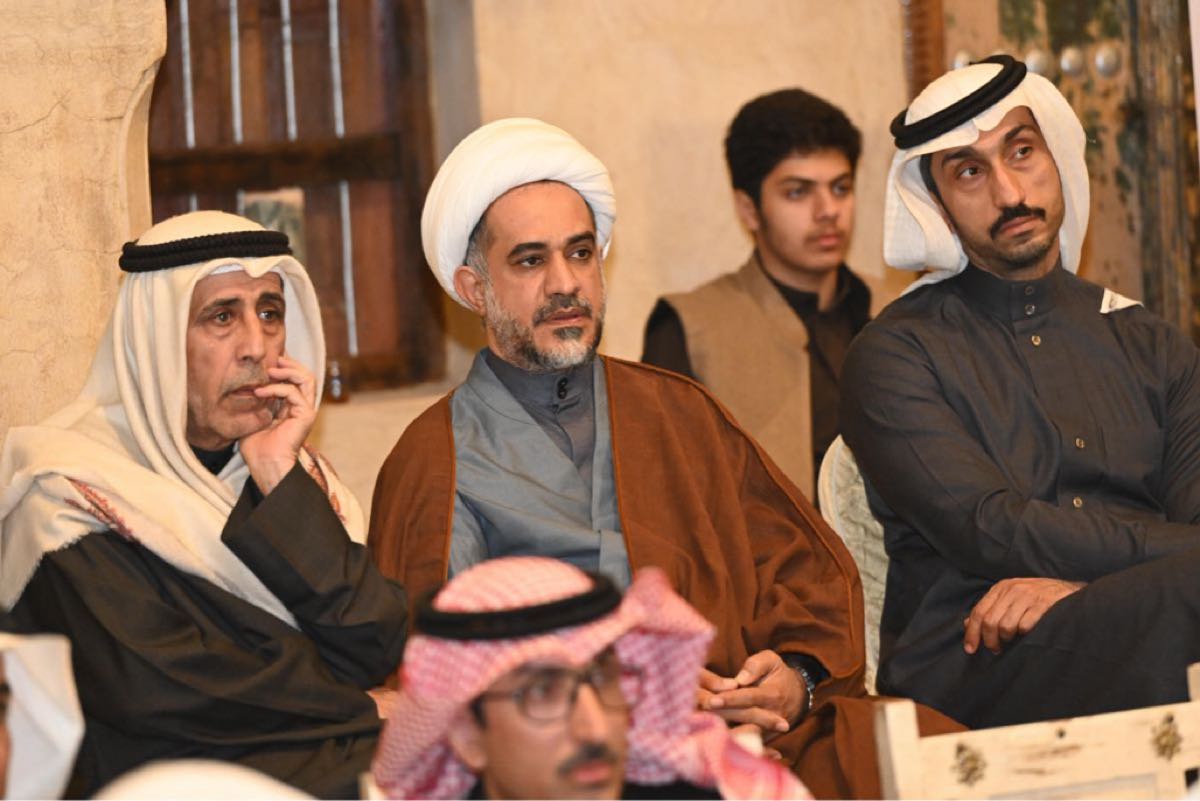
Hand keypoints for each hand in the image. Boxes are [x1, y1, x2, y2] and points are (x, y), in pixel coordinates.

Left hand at [239, 355, 317, 494]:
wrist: (264, 463)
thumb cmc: (256, 446)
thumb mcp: (254, 414)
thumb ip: (258, 398)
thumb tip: (251, 380)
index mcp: (292, 406)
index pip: (295, 379)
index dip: (285, 366)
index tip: (268, 358)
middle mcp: (302, 406)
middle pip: (305, 374)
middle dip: (290, 363)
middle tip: (273, 359)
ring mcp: (306, 410)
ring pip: (306, 378)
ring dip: (288, 370)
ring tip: (269, 369)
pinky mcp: (305, 414)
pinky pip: (293, 392)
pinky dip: (275, 388)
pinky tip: (260, 391)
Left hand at [699, 651, 804, 735]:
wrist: (797, 697)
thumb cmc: (777, 674)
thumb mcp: (770, 661)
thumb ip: (756, 665)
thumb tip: (740, 678)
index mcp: (772, 694)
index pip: (749, 697)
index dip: (730, 699)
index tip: (712, 700)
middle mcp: (771, 715)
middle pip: (744, 718)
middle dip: (723, 716)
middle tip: (701, 715)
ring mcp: (768, 730)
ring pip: (745, 734)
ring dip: (725, 733)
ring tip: (704, 730)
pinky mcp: (763, 740)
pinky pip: (747, 745)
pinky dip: (731, 745)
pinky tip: (711, 742)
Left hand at [963, 577, 1083, 653]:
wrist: (1068, 591)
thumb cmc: (1036, 598)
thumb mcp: (1011, 598)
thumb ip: (991, 609)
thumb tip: (967, 624)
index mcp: (1001, 588)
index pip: (978, 612)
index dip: (971, 633)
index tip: (970, 649)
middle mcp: (1012, 590)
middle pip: (989, 621)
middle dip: (989, 640)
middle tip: (996, 649)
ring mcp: (1028, 596)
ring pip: (1006, 626)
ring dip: (1007, 639)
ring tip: (1012, 640)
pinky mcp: (1043, 604)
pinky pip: (1025, 626)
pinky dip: (1024, 634)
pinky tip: (1028, 633)